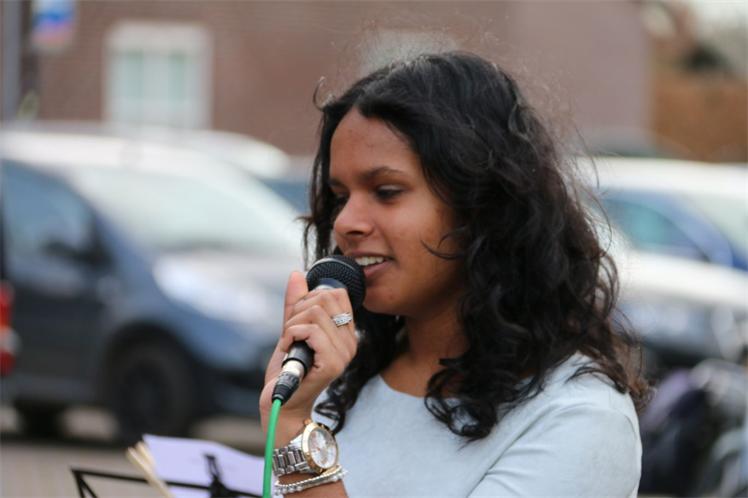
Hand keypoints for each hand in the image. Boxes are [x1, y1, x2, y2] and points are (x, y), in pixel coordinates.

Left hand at [259, 271, 357, 442]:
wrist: (282, 400)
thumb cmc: (289, 368)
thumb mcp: (292, 328)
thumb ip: (296, 303)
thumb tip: (298, 274)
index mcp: (346, 332)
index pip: (337, 293)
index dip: (310, 298)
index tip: (298, 318)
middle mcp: (351, 341)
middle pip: (325, 298)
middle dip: (298, 310)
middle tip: (291, 332)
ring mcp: (344, 353)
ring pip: (314, 312)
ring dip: (292, 325)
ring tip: (290, 343)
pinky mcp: (333, 363)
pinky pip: (310, 330)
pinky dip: (291, 335)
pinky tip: (288, 349)